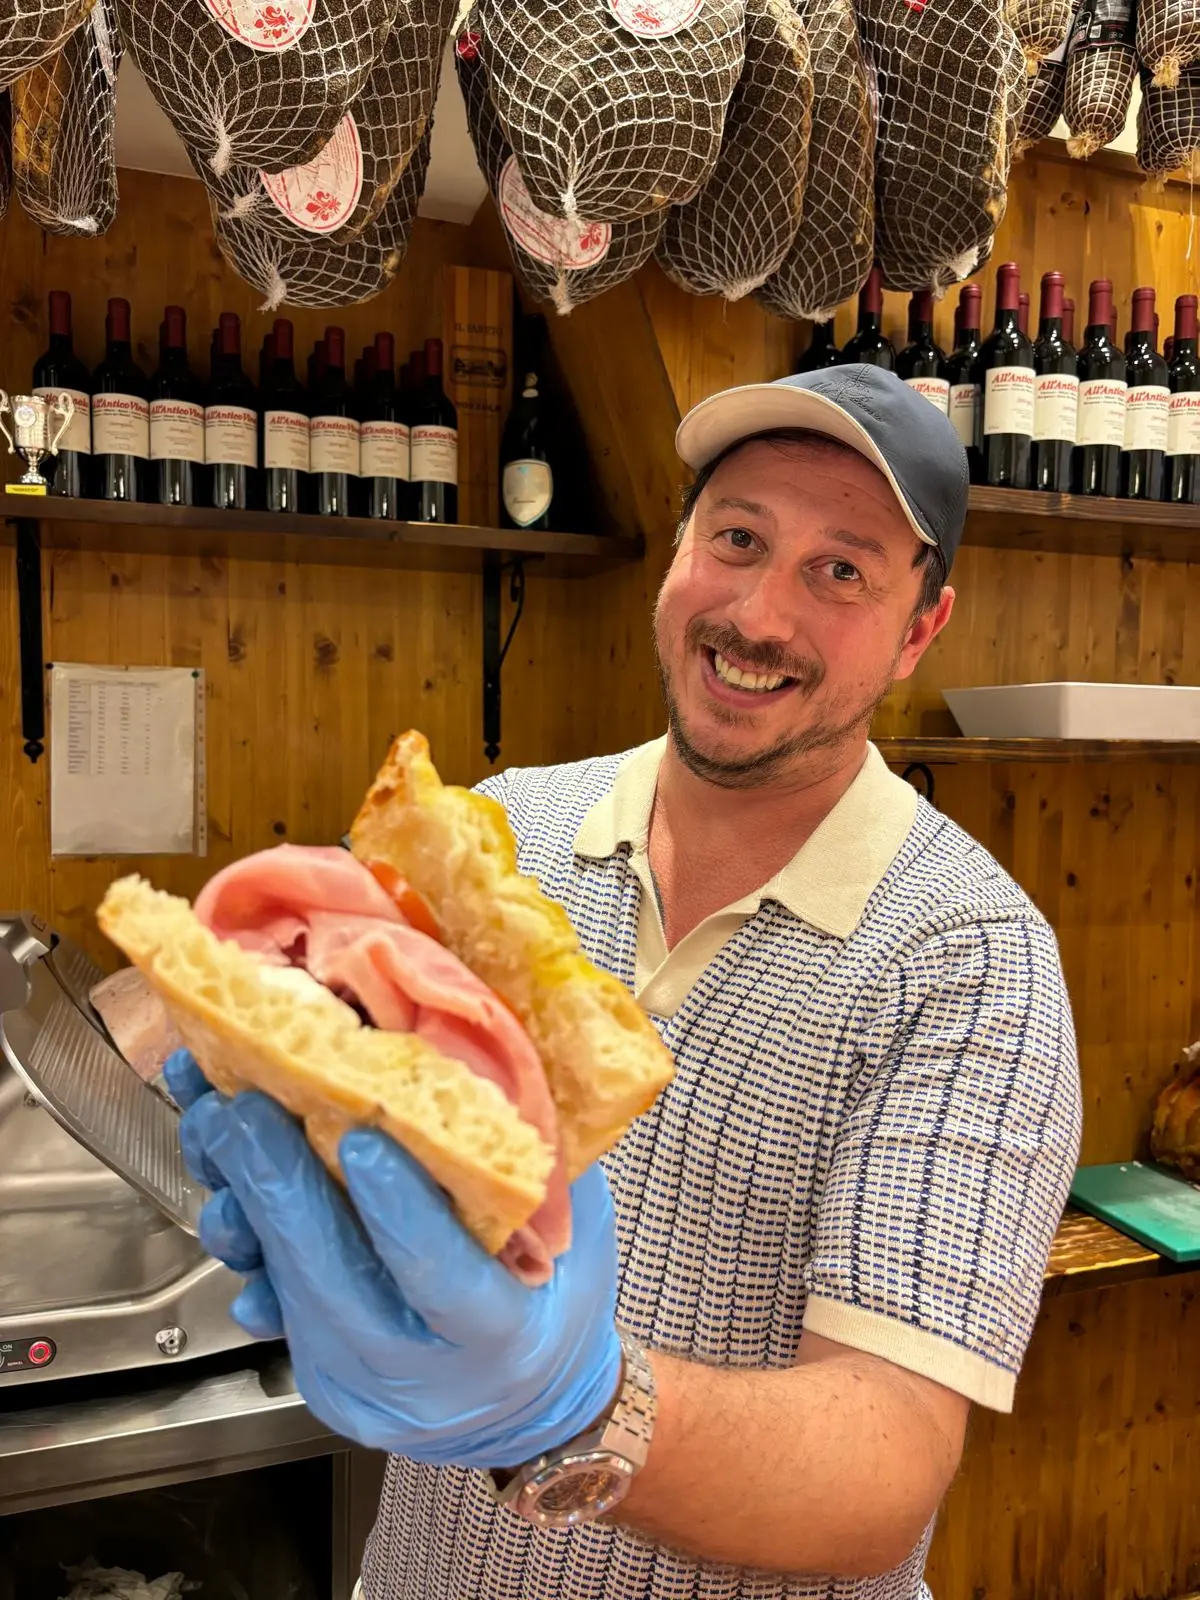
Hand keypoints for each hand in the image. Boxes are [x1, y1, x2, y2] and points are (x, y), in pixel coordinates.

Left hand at [165, 1051, 622, 1466]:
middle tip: (245, 1104)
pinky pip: (272, 1299)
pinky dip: (244, 1231)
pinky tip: (219, 1174)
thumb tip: (488, 1057)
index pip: (442, 1274)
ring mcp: (359, 1382)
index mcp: (500, 1335)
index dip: (400, 1207)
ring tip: (214, 1121)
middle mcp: (421, 1373)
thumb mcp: (579, 1232)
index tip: (361, 1137)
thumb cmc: (558, 1298)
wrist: (529, 1404)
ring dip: (242, 1198)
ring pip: (287, 1290)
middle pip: (336, 1280)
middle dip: (283, 1184)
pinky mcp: (317, 1373)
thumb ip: (537, 1163)